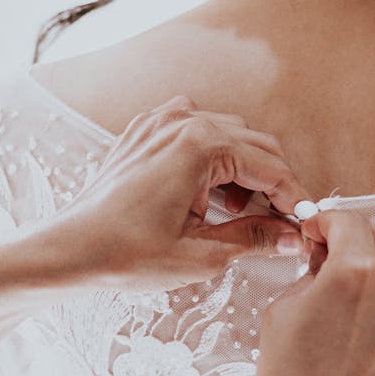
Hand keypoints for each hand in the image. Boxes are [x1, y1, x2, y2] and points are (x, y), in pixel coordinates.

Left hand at [47, 95, 313, 291]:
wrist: (70, 249)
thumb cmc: (125, 253)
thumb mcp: (201, 254)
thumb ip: (253, 238)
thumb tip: (291, 236)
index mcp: (201, 145)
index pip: (271, 167)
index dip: (294, 199)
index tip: (304, 224)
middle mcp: (183, 121)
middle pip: (255, 144)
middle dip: (273, 184)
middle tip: (278, 224)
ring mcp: (161, 121)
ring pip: (228, 134)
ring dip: (243, 170)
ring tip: (235, 214)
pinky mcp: (145, 130)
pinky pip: (195, 129)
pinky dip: (211, 156)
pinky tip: (204, 191)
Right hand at [243, 207, 374, 375]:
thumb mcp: (284, 309)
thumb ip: (312, 272)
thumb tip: (326, 258)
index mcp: (356, 273)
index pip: (349, 221)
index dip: (325, 221)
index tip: (312, 232)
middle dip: (356, 234)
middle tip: (329, 250)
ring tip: (354, 275)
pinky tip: (368, 302)